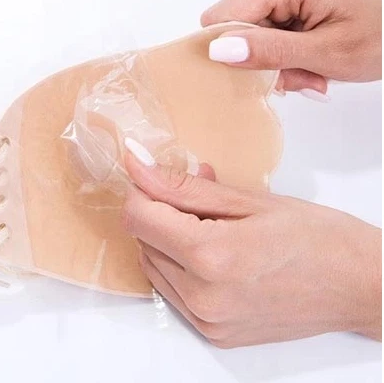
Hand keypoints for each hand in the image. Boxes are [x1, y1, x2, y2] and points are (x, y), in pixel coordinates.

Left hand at [121, 139, 381, 347]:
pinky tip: (218, 257)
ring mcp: (207, 320)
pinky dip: (182, 270)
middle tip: (201, 203)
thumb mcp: (250, 201)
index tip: (157, 178)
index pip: (138, 217)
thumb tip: (139, 166)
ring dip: (169, 243)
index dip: (143, 191)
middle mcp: (202, 295)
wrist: (361, 287)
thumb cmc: (318, 238)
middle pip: (143, 242)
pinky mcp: (214, 334)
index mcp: (211, 256)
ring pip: (153, 268)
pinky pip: (173, 293)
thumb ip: (185, 188)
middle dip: (161, 215)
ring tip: (214, 230)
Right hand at [202, 0, 381, 99]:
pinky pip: (260, 22)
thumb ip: (270, 52)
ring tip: (310, 66)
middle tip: (302, 76)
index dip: (236, 53)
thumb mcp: (328, 54)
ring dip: (274, 57)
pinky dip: (281, 46)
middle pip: (235, 25)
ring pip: (247, 29)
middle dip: (263, 58)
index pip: (222, 18)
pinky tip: (307, 52)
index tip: (271, 75)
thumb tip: (219, 50)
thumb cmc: (383, 35)